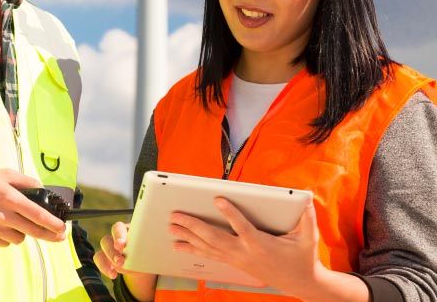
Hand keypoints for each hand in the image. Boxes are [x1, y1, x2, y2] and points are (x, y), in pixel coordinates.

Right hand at [0, 169, 65, 246]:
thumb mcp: (3, 174)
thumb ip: (25, 181)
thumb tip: (42, 190)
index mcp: (10, 198)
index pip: (38, 214)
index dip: (53, 223)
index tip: (63, 228)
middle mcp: (4, 216)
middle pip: (34, 231)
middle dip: (49, 235)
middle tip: (58, 236)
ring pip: (20, 239)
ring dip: (23, 232)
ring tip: (15, 222)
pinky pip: (5, 243)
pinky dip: (7, 236)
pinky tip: (1, 226)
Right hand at [94, 221, 156, 300]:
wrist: (144, 262)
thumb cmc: (150, 251)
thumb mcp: (152, 248)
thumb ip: (150, 246)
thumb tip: (158, 247)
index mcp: (128, 229)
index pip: (118, 228)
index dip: (119, 236)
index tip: (122, 245)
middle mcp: (116, 235)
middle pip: (108, 239)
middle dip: (113, 251)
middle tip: (120, 261)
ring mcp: (109, 245)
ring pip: (103, 247)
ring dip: (109, 258)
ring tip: (117, 269)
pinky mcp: (105, 256)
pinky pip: (99, 258)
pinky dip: (104, 267)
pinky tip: (113, 274)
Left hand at [169, 198, 324, 294]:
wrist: (300, 282)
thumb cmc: (302, 258)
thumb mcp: (309, 238)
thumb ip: (306, 218)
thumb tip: (305, 198)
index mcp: (262, 244)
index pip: (243, 227)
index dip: (230, 213)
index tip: (217, 198)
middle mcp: (245, 253)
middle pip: (215, 239)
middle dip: (194, 226)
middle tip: (176, 215)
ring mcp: (237, 259)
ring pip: (208, 248)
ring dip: (188, 237)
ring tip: (171, 227)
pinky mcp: (234, 262)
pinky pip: (210, 255)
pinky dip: (192, 249)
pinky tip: (178, 245)